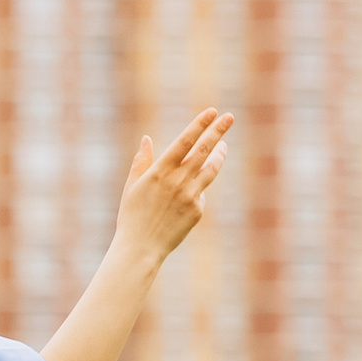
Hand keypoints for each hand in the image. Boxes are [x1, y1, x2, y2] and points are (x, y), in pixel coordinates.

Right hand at [115, 110, 233, 267]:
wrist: (141, 248)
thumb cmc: (132, 215)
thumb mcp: (132, 185)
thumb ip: (141, 161)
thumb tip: (147, 139)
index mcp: (159, 171)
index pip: (185, 141)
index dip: (200, 125)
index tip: (212, 112)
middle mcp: (178, 180)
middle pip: (204, 150)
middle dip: (218, 132)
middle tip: (230, 117)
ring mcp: (190, 196)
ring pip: (211, 169)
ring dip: (219, 154)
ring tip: (223, 145)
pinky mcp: (197, 210)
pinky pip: (201, 193)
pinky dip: (198, 187)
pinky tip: (189, 192)